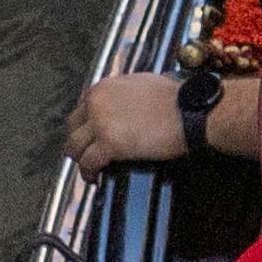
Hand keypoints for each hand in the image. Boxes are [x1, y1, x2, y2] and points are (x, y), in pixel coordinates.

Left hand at [65, 68, 261, 175]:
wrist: (189, 112)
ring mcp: (100, 123)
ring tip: (89, 168)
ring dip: (80, 159)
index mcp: (104, 87)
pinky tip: (94, 178)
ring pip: (74, 147)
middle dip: (78, 142)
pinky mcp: (108, 144)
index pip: (82, 107)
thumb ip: (125, 91)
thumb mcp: (144, 83)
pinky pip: (88, 163)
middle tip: (87, 153)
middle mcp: (96, 102)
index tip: (92, 135)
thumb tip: (127, 102)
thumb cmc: (176, 98)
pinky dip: (89, 173)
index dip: (86, 124)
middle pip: (73, 127)